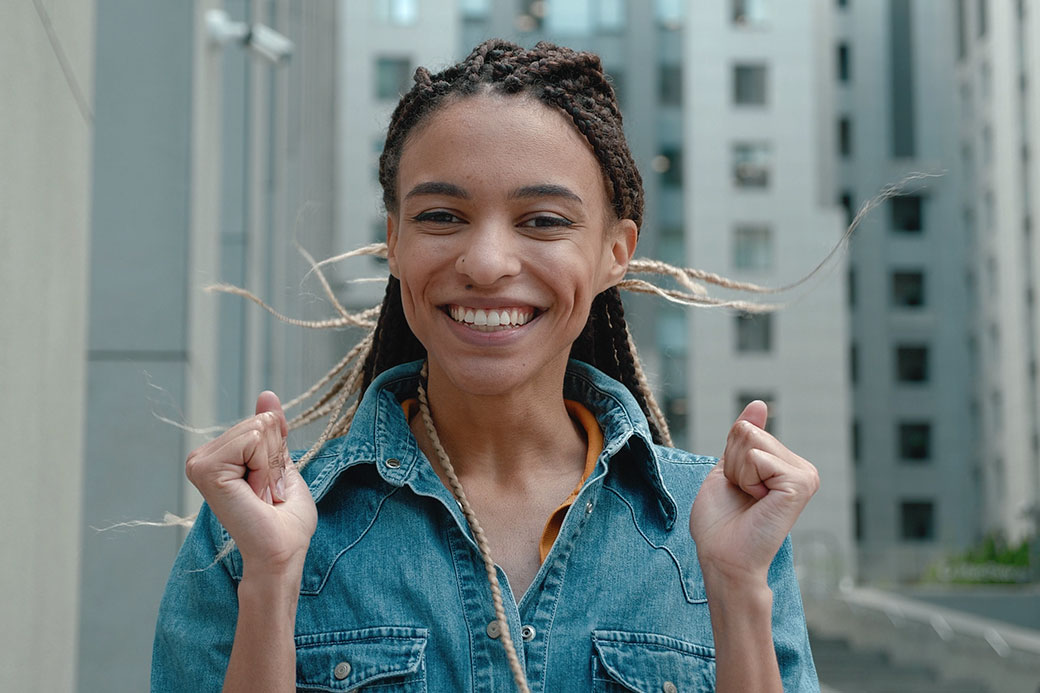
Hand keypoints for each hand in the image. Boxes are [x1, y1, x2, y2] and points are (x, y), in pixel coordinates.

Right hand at [185, 392, 316, 576]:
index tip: (270, 487)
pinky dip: (265, 468)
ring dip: (270, 466)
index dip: (278, 453)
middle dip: (275, 459)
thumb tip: (266, 394)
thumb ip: (272, 431)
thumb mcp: (282, 465)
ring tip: (260, 496)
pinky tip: (254, 495)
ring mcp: (200, 462)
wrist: (280, 553)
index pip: (263, 421)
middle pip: (261, 421)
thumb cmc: (284, 521)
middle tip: (266, 494)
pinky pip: (253, 440)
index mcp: (219, 456)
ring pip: (258, 428)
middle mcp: (202, 457)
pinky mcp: (205, 469)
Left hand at [690, 401, 818, 585]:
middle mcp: (801, 468)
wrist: (723, 557)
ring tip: (750, 500)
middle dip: (732, 463)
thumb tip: (760, 404)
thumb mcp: (728, 469)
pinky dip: (746, 479)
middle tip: (743, 496)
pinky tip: (759, 502)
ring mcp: (805, 475)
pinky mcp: (801, 483)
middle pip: (747, 431)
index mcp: (786, 464)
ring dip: (738, 472)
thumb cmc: (721, 522)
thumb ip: (744, 437)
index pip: (745, 428)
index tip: (739, 489)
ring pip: (750, 440)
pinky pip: (757, 457)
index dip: (729, 458)